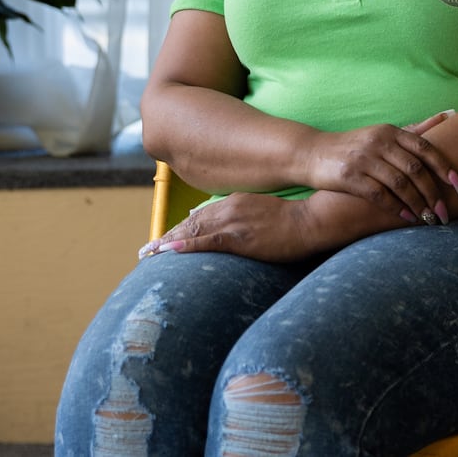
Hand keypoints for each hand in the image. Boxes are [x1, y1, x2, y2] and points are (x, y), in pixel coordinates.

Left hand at [139, 193, 323, 262]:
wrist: (312, 220)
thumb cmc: (293, 219)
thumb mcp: (263, 212)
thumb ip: (241, 215)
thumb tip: (222, 226)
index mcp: (235, 201)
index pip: (199, 217)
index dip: (178, 229)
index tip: (161, 241)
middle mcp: (230, 208)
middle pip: (190, 223)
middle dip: (165, 237)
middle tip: (144, 252)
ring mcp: (234, 222)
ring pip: (192, 230)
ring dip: (167, 243)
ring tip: (148, 255)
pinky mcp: (241, 237)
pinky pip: (208, 241)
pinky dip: (186, 245)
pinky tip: (169, 250)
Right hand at [298, 111, 457, 223]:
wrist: (313, 153)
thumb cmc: (354, 146)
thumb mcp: (383, 133)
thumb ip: (415, 129)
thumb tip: (449, 115)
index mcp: (390, 131)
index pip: (425, 148)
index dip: (444, 168)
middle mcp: (379, 142)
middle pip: (415, 169)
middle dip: (433, 193)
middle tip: (444, 212)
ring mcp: (364, 159)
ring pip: (400, 184)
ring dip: (418, 204)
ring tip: (429, 219)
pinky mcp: (350, 177)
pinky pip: (380, 195)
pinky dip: (397, 208)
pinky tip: (408, 218)